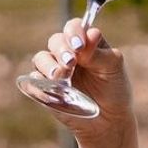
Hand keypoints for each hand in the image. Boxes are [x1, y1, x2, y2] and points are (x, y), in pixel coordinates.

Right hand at [31, 18, 135, 142]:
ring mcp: (54, 70)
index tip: (80, 45)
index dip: (74, 32)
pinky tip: (53, 88)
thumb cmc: (114, 88)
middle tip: (71, 62)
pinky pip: (34, 80)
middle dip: (61, 49)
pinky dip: (41, 81)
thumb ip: (99, 52)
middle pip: (55, 41)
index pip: (74, 27)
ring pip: (40, 58)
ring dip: (49, 64)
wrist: (109, 120)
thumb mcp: (113, 67)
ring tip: (61, 75)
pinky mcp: (45, 88)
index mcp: (85, 42)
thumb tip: (90, 34)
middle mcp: (67, 53)